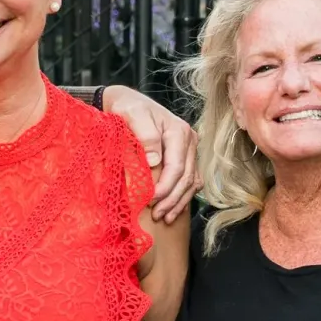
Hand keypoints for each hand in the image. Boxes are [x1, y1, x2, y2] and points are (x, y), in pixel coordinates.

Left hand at [101, 85, 199, 222]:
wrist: (129, 103)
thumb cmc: (129, 108)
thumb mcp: (133, 115)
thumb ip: (145, 136)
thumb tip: (154, 161)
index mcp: (179, 131)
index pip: (176, 167)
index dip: (164, 187)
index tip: (149, 201)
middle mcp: (189, 140)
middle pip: (186, 177)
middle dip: (171, 199)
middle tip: (156, 215)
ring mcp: (189, 150)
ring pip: (191, 182)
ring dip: (179, 202)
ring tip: (165, 218)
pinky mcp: (185, 157)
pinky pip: (190, 181)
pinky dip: (182, 197)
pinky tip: (172, 210)